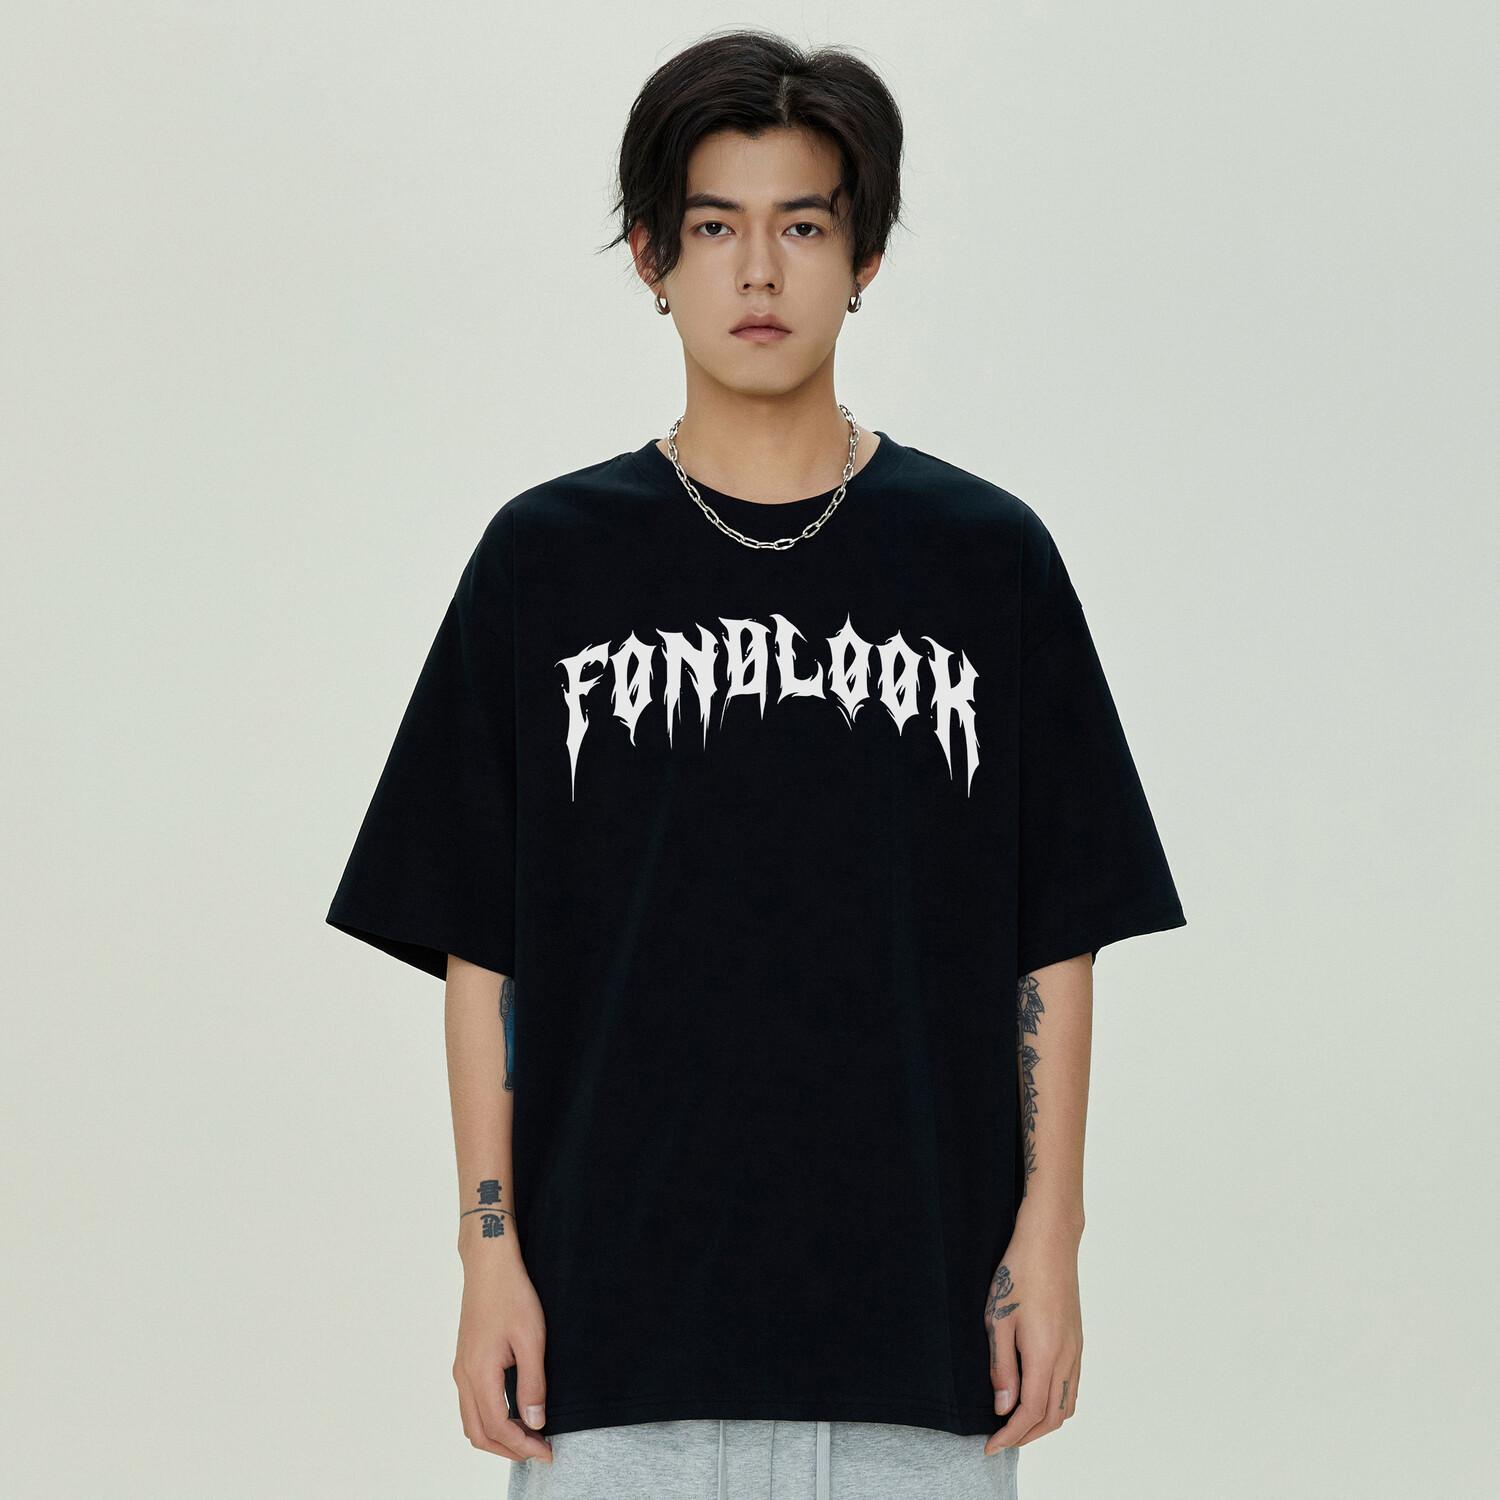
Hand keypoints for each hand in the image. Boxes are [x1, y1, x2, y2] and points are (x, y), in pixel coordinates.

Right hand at [453, 1252, 553, 1463]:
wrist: (489, 1264)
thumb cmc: (511, 1295)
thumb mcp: (531, 1339)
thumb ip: (532, 1383)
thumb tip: (535, 1422)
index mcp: (478, 1373)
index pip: (497, 1428)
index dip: (522, 1446)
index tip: (546, 1451)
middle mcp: (463, 1376)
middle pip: (478, 1433)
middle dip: (508, 1449)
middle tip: (539, 1450)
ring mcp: (461, 1368)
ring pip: (471, 1421)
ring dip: (497, 1437)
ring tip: (528, 1436)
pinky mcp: (465, 1360)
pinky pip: (470, 1404)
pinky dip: (490, 1419)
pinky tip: (512, 1413)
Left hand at [982, 1213, 1082, 1454]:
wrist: (1049, 1242)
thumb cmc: (1018, 1274)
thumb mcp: (998, 1320)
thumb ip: (1001, 1367)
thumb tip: (1004, 1408)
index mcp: (1044, 1356)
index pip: (1030, 1413)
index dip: (1010, 1435)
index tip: (990, 1446)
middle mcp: (1066, 1358)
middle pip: (1053, 1417)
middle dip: (1026, 1436)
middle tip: (1000, 1440)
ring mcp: (1076, 1350)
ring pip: (1067, 1405)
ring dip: (1044, 1423)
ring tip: (1016, 1424)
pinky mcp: (1077, 1340)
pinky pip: (1072, 1386)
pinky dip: (1056, 1404)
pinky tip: (1037, 1397)